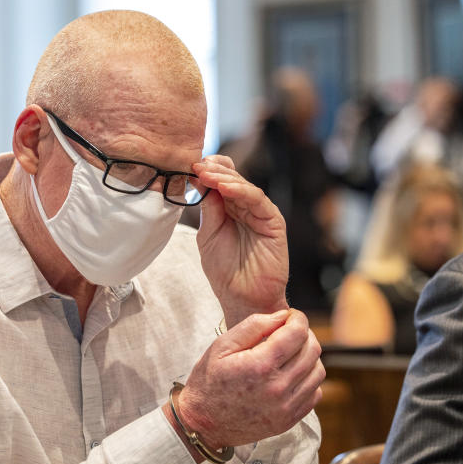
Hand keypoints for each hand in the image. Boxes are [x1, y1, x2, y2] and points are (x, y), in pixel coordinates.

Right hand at [173, 308, 322, 449]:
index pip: (297, 333)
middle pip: (312, 350)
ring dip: (309, 356)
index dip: (298, 318)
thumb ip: (253, 326)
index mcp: (260, 365)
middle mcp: (277, 387)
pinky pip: (314, 393)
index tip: (290, 316)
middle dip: (305, 334)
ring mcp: (285, 407)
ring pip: (317, 372)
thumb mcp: (222, 346)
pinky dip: (308, 379)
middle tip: (290, 331)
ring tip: (292, 353)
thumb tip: (283, 315)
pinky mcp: (289, 420)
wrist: (203, 423)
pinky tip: (292, 374)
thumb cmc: (208, 381)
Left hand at [193, 155, 288, 326]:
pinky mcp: (274, 222)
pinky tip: (225, 188)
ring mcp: (261, 213)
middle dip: (213, 170)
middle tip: (196, 166)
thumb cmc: (225, 271)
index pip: (221, 181)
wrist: (242, 297)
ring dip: (224, 178)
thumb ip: (208, 210)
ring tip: (206, 174)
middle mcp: (246, 208)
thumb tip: (202, 181)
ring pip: (244, 186)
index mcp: (229, 209)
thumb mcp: (208, 236)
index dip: (207, 172)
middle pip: (232, 179)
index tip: (189, 168)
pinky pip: (258, 200)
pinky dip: (241, 191)